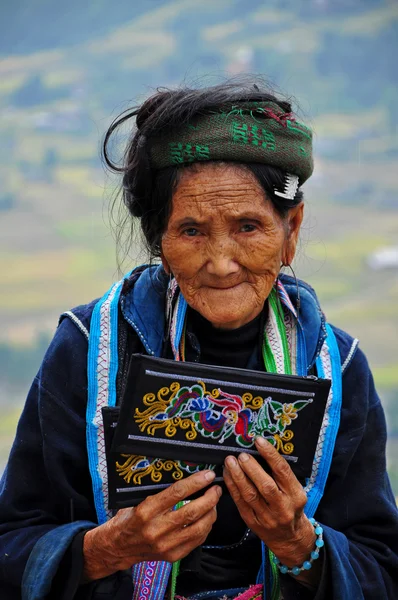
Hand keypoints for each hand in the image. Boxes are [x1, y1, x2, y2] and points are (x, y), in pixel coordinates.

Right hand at [83, 470, 220, 580]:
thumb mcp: (137, 499)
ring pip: (198, 528)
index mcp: (145, 511)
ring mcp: (165, 546)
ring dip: (211, 513)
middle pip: (191, 512)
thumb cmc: (129, 518)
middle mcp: (156, 529)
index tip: (207, 475)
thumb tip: (184, 476)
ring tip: (214, 502)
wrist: (117, 547)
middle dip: (209, 498)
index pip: (176, 493)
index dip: (195, 483)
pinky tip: (207, 518)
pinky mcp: (172, 556)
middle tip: (216, 488)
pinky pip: (196, 541)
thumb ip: (158, 491)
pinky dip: (206, 528)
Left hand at [223, 437, 315, 571]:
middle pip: (266, 485)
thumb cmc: (291, 507)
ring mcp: (267, 517)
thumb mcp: (295, 491)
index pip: (283, 471)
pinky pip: (240, 503)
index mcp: (296, 495)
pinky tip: (227, 475)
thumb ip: (281, 475)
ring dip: (238, 476)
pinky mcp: (253, 522)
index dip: (270, 454)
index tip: (259, 441)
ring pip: (250, 494)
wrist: (289, 538)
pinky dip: (232, 487)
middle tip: (241, 455)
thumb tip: (262, 450)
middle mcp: (283, 507)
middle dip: (251, 468)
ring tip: (230, 461)